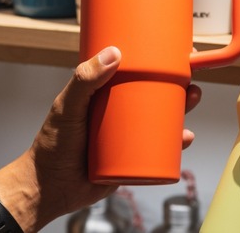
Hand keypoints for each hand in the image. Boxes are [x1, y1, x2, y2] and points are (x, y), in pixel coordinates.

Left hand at [0, 46, 201, 230]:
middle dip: (176, 85)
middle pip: (153, 93)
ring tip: (191, 100)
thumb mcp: (67, 107)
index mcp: (103, 93)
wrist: (49, 189)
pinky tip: (185, 137)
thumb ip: (84, 80)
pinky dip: (176, 142)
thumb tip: (114, 54)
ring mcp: (127, 135)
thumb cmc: (51, 145)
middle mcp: (118, 111)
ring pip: (161, 119)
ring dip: (181, 109)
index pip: (132, 71)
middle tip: (189, 78)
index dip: (153, 60)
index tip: (170, 50)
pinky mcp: (133, 158)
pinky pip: (160, 148)